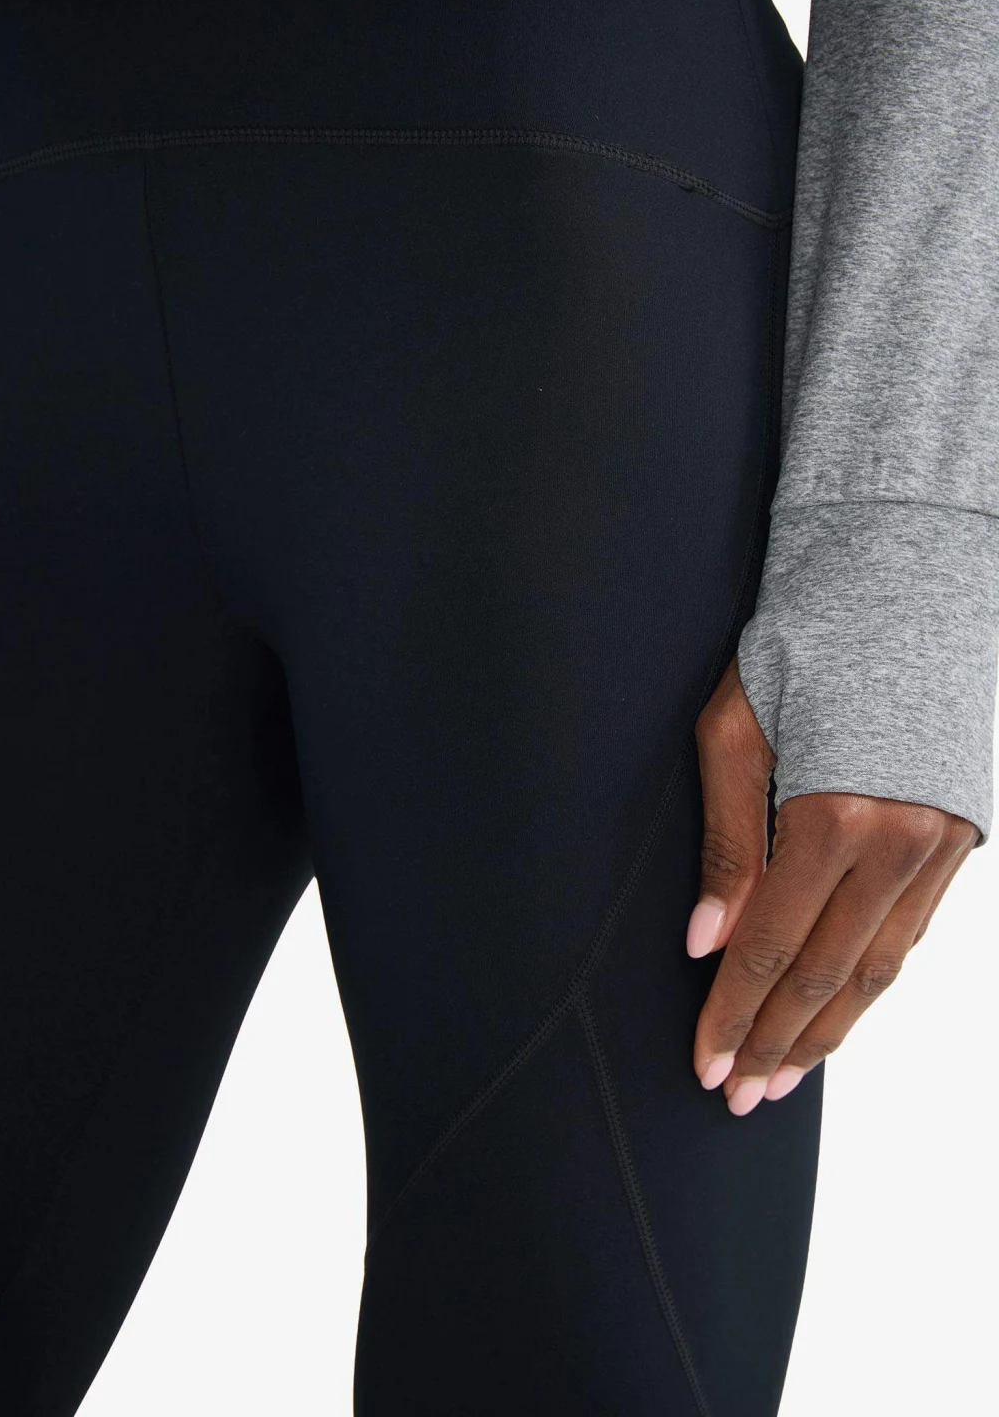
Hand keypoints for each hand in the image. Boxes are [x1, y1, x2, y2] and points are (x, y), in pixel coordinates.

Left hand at [688, 656, 978, 1114]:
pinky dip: (874, 979)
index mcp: (837, 812)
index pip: (771, 945)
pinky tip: (840, 1007)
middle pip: (829, 973)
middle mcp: (901, 840)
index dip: (735, 1013)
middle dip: (779, 1041)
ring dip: (831, 1028)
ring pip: (884, 965)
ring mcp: (943, 840)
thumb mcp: (736, 725)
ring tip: (786, 1074)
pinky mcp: (963, 832)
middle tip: (739, 1095)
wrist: (910, 572)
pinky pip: (916, 930)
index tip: (705, 1063)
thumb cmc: (805, 635)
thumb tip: (704, 941)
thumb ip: (724, 840)